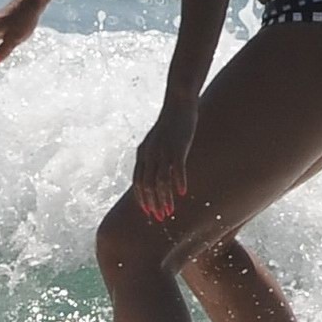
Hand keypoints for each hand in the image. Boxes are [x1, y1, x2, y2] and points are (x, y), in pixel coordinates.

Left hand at [133, 100, 195, 220]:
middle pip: (147, 185)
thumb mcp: (156, 142)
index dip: (142, 199)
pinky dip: (179, 182)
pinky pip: (177, 168)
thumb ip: (153, 157)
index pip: (138, 182)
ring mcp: (163, 151)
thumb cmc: (170, 124)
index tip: (148, 213)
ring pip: (160, 181)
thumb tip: (155, 174)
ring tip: (170, 212)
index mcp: (142, 154)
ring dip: (165, 199)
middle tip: (160, 218)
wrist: (178, 103)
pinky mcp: (177, 146)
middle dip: (153, 204)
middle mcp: (149, 154)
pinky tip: (183, 193)